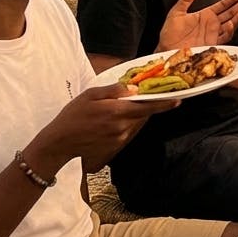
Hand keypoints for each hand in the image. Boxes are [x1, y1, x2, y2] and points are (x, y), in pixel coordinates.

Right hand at [32, 83, 179, 172]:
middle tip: (145, 98)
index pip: (147, 107)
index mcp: (117, 112)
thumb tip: (133, 89)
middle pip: (144, 115)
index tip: (178, 100)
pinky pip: (128, 133)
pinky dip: (128, 125)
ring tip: (122, 109)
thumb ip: (114, 91)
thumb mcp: (91, 95)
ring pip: (136, 124)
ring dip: (136, 116)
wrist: (59, 143)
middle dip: (147, 107)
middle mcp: (122, 127)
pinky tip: (114, 122)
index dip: (164, 104)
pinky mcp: (115, 148)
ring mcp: (119, 139)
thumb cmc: (73, 115)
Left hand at [158, 0, 237, 50]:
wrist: (167, 50)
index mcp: (205, 15)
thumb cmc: (170, 34)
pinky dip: (228, 30)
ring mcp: (213, 34)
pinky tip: (230, 23)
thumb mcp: (176, 13)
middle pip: (230, 13)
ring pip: (230, 24)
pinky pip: (224, 37)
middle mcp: (211, 24)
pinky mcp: (212, 44)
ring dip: (237, 18)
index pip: (222, 5)